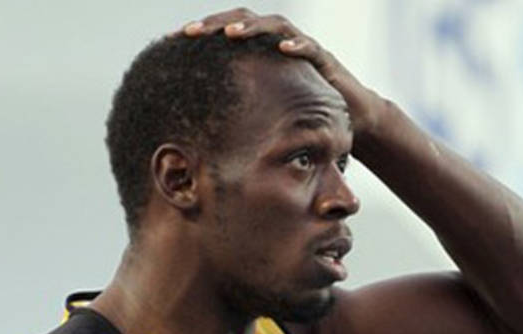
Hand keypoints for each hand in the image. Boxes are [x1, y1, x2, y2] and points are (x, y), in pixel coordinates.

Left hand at [175, 8, 385, 137]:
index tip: (173, 40)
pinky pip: (311, 47)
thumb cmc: (303, 113)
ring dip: (252, 28)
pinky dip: (298, 45)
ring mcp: (303, 47)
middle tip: (191, 32)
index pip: (227, 31)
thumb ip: (239, 107)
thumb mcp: (264, 109)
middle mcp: (280, 42)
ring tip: (231, 34)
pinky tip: (283, 48)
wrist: (349, 118)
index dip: (202, 31)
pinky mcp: (326, 60)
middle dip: (216, 23)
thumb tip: (198, 125)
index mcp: (262, 51)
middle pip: (245, 20)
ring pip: (275, 25)